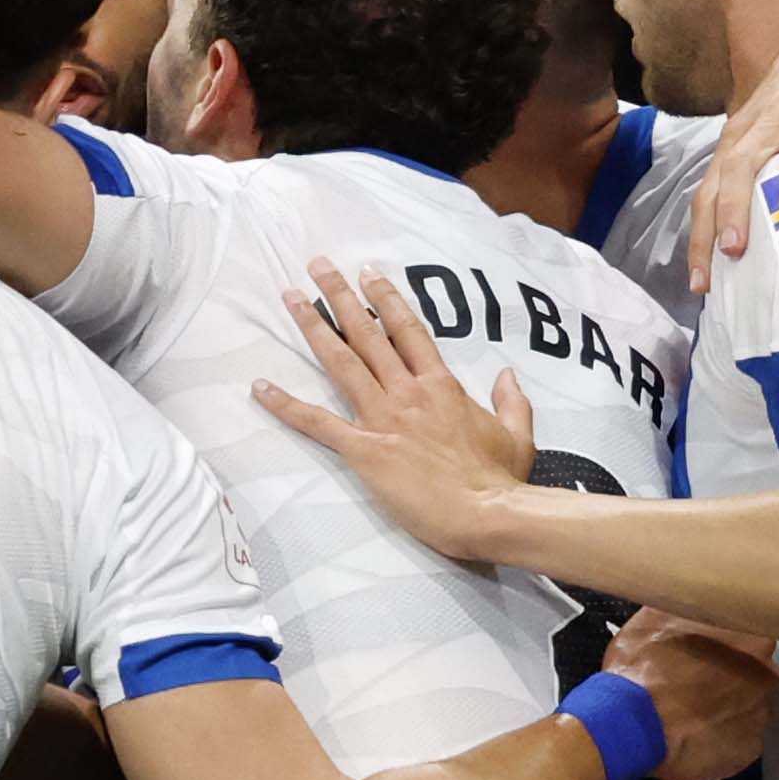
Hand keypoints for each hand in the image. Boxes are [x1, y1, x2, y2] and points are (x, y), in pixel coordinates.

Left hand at [249, 266, 537, 562]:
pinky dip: (286, 405)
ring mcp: (384, 419)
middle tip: (317, 266)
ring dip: (313, 327)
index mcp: (442, 385)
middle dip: (341, 296)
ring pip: (342, 362)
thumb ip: (511, 401)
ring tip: (290, 297)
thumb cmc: (500, 479)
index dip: (387, 298)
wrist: (487, 513)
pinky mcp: (364, 451)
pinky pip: (318, 424)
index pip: (409, 330)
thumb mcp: (518, 434)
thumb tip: (508, 375)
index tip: (368, 273)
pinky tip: (260, 388)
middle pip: (369, 333)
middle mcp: (409, 392)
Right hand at [598, 611, 778, 779]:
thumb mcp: (653, 618)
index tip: (711, 651)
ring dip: (730, 708)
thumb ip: (688, 607)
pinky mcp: (750, 750)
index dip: (731, 644)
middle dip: (734, 676)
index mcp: (752, 638)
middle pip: (757, 672)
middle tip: (699, 682)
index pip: (754, 635)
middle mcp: (767, 675)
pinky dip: (724, 738)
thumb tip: (693, 601)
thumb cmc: (643, 666)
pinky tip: (698, 735)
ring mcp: (761, 715)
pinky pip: (742, 740)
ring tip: (695, 713)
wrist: (629, 724)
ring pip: (751, 707)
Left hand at [708, 11, 778, 283]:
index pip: (708, 192)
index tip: (701, 284)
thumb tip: (725, 250)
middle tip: (734, 251)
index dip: (701, 237)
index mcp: (741, 140)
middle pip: (740, 167)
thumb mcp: (755, 136)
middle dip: (734, 208)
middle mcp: (769, 124)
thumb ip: (739, 182)